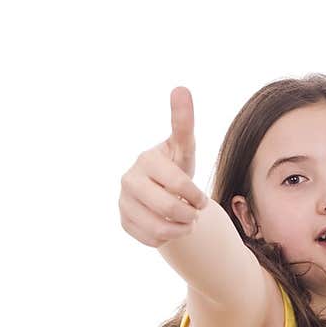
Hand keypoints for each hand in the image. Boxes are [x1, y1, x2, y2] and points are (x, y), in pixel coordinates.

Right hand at [119, 86, 210, 247]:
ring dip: (181, 229)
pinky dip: (167, 238)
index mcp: (146, 160)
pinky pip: (151, 239)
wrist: (159, 191)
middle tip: (195, 213)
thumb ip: (183, 122)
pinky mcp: (123, 221)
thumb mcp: (183, 147)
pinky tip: (170, 227)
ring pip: (159, 228)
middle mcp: (129, 179)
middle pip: (170, 208)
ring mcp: (123, 201)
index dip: (195, 196)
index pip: (179, 183)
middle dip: (190, 215)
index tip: (202, 201)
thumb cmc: (175, 166)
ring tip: (186, 223)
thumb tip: (181, 87)